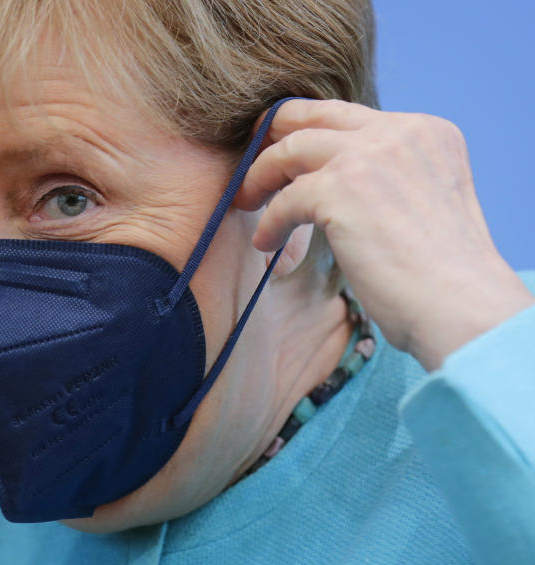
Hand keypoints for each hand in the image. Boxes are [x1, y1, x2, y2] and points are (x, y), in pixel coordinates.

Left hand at [235, 99, 534, 370]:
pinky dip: (269, 222)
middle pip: (312, 116)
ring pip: (290, 149)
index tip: (279, 151)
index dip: (306, 130)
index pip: (348, 115)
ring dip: (260, 177)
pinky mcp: (342, 189)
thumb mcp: (423, 200)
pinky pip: (284, 199)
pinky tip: (265, 244)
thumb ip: (387, 177)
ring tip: (245, 202)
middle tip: (250, 167)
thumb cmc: (440, 276)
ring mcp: (370, 156)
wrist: (460, 308)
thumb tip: (328, 181)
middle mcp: (400, 133)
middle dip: (272, 137)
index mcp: (426, 132)